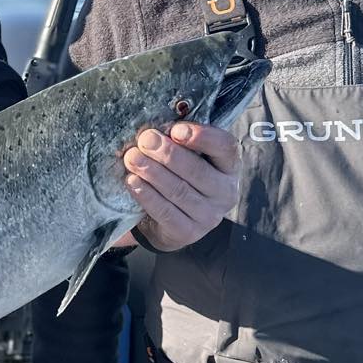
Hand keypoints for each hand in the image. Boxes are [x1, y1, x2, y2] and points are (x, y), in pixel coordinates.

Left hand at [123, 120, 240, 250]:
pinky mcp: (188, 232)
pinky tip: (132, 181)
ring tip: (132, 158)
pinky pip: (165, 212)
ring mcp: (209, 216)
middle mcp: (225, 193)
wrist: (171, 221)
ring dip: (153, 172)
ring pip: (179, 191)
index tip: (176, 130)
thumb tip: (156, 129)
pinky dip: (146, 195)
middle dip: (168, 154)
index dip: (203, 137)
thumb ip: (180, 142)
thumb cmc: (181, 177)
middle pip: (198, 171)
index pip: (226, 148)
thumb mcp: (189, 157)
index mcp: (229, 167)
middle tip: (145, 140)